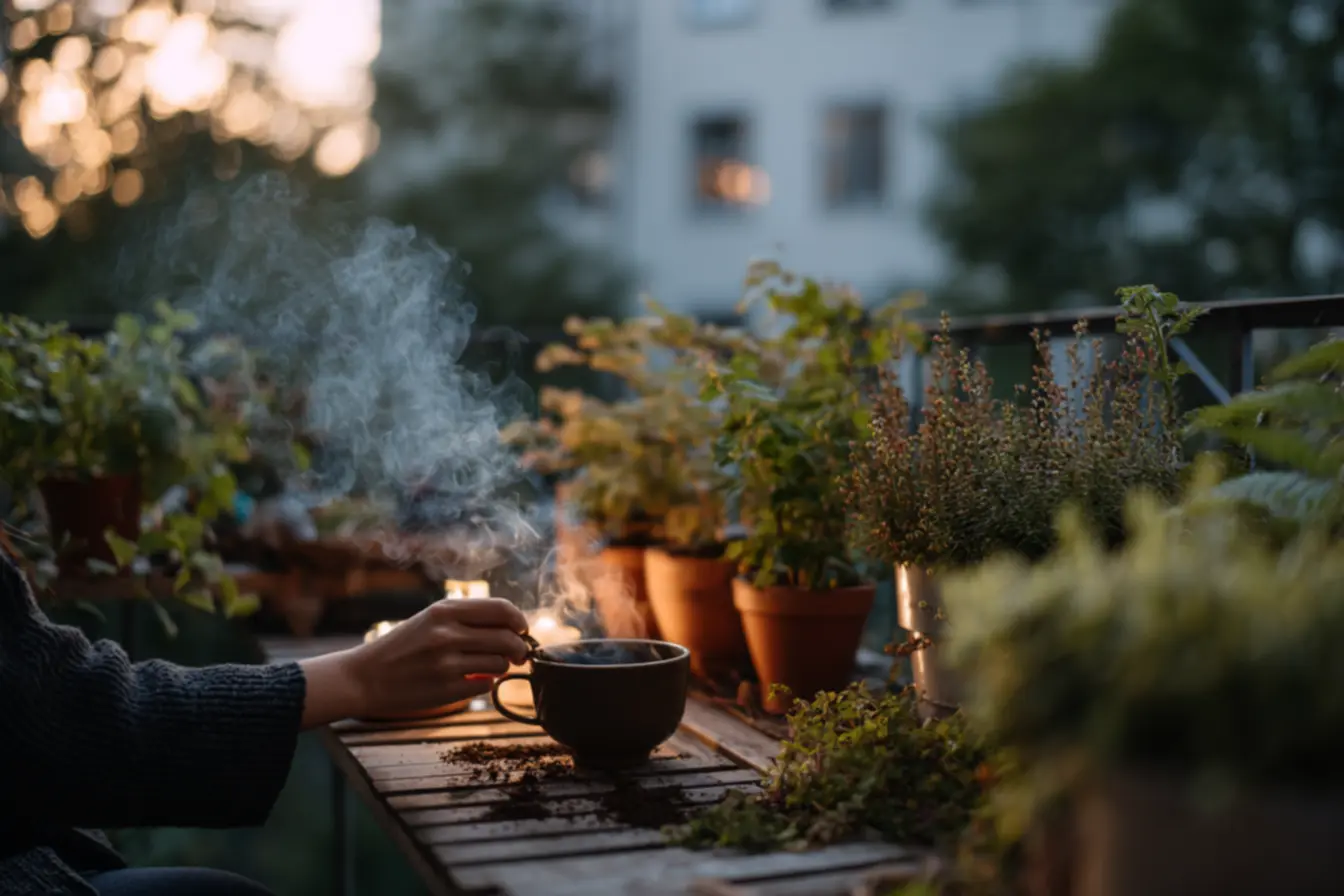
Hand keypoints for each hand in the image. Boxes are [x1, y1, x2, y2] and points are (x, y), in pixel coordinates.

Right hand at [299, 597, 529, 726]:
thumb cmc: (401, 647)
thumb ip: (466, 619)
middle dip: (519, 649)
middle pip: (507, 639)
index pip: (501, 609)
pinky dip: (483, 684)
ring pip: (499, 664)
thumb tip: (512, 626)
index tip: (521, 630)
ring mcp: (447, 663)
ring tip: (485, 667)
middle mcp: (447, 634)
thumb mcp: (429, 620)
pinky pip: (485, 685)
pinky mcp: (446, 689)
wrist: (363, 678)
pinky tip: (469, 681)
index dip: (519, 621)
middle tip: (517, 655)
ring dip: (500, 667)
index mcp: (445, 611)